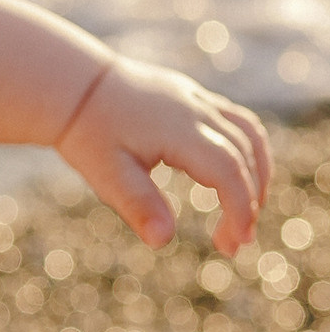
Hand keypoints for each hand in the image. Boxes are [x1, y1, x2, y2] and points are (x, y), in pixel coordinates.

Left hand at [57, 57, 270, 254]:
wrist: (75, 86)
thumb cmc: (89, 132)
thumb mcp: (106, 174)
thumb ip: (138, 205)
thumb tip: (162, 240)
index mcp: (179, 131)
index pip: (228, 172)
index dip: (240, 209)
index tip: (234, 244)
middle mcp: (197, 111)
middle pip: (243, 157)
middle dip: (248, 203)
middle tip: (232, 245)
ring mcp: (198, 100)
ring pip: (249, 136)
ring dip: (256, 176)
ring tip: (246, 215)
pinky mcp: (194, 96)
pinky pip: (237, 122)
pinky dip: (247, 152)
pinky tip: (237, 178)